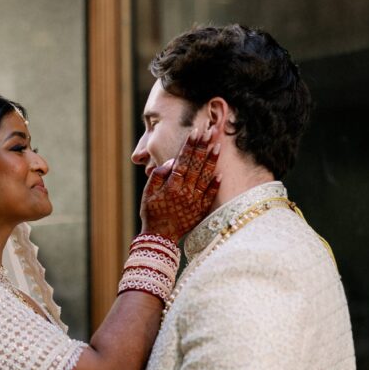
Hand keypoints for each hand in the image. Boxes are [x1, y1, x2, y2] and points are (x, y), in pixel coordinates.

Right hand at [140, 128, 220, 242]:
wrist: (159, 237)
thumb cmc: (151, 213)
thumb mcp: (147, 193)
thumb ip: (158, 175)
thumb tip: (172, 161)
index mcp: (171, 186)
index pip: (183, 160)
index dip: (190, 145)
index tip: (195, 132)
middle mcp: (185, 192)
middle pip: (196, 165)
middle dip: (203, 147)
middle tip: (210, 131)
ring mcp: (195, 201)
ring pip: (205, 177)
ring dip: (212, 161)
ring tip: (218, 146)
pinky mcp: (201, 211)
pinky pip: (210, 196)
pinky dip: (215, 185)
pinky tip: (220, 174)